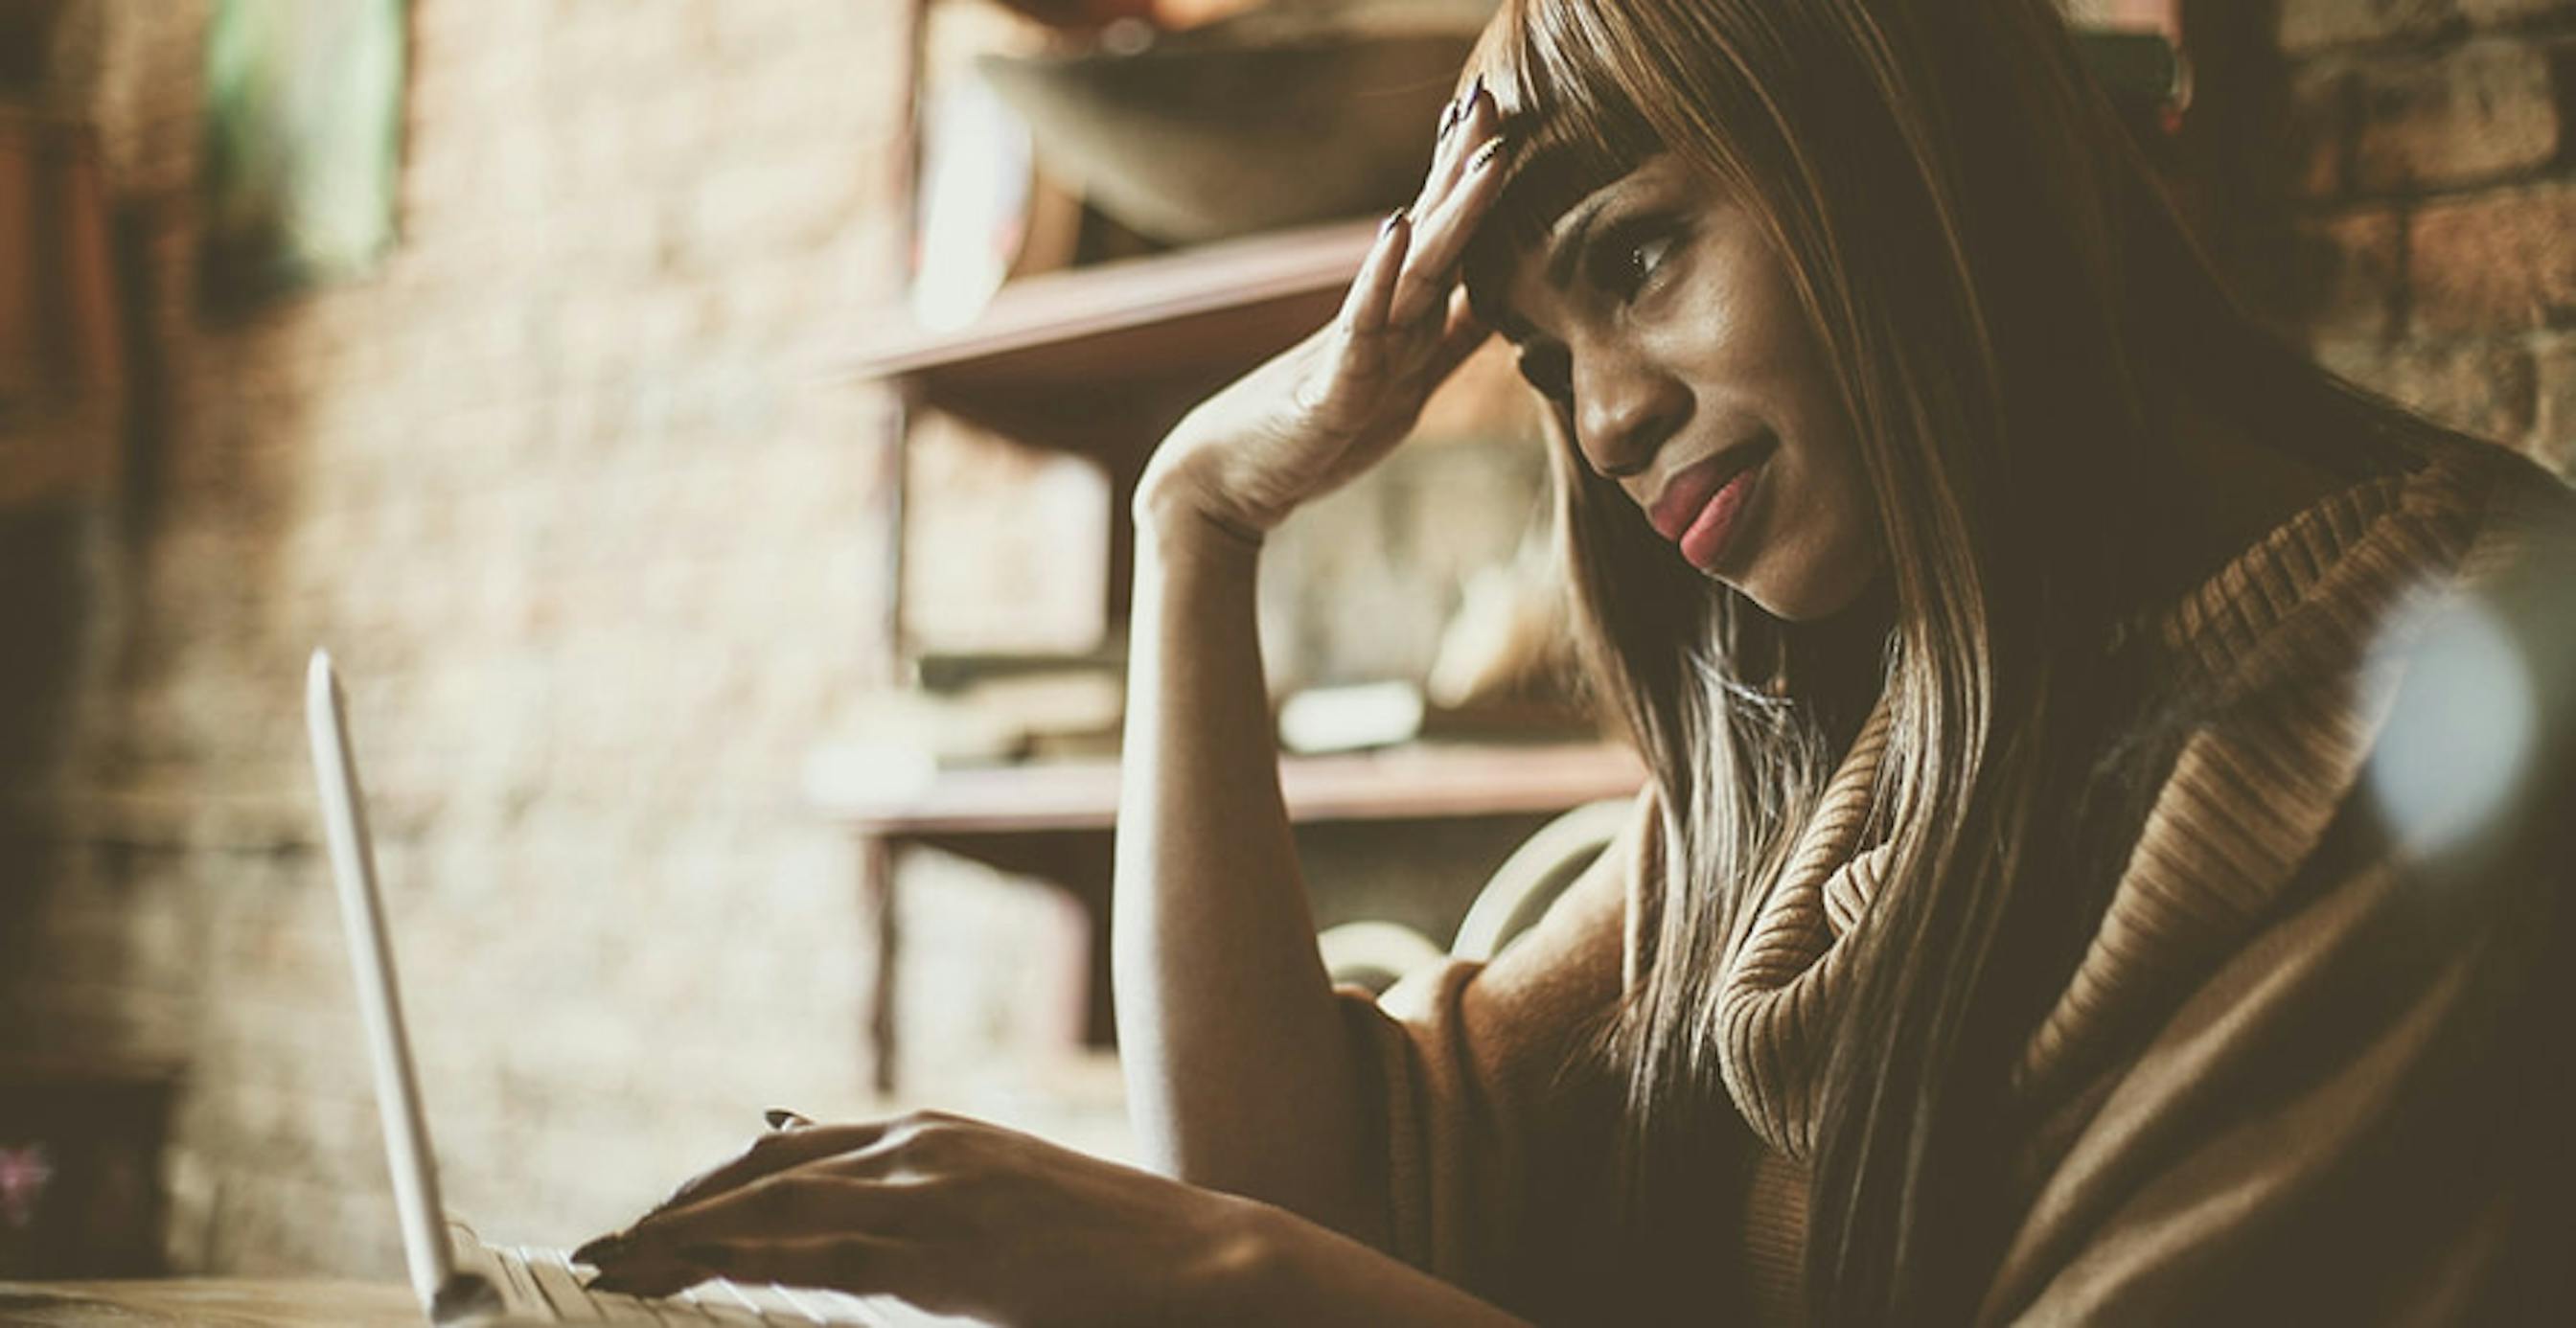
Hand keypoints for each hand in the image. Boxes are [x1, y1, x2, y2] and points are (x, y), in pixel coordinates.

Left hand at [573, 1110, 1275, 1325]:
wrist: (1200, 1261)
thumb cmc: (1100, 1251)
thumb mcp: (989, 1210)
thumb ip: (906, 1207)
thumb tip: (822, 1211)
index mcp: (927, 1133)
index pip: (781, 1154)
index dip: (703, 1191)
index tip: (641, 1228)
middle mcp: (917, 1143)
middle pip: (759, 1171)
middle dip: (672, 1213)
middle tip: (599, 1250)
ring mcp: (932, 1187)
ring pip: (774, 1203)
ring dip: (683, 1238)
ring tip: (618, 1267)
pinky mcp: (948, 1243)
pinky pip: (823, 1250)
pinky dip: (746, 1258)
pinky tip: (692, 1273)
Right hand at [1136, 81, 1509, 542]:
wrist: (1224, 484)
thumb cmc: (1312, 434)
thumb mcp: (1401, 386)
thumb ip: (1449, 341)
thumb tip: (1499, 300)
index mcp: (1396, 322)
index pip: (1442, 242)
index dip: (1467, 185)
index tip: (1494, 122)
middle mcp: (1376, 322)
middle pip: (1432, 237)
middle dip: (1461, 170)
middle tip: (1488, 99)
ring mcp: (1354, 349)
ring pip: (1413, 273)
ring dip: (1448, 210)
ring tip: (1478, 153)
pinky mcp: (1332, 389)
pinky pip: (1362, 327)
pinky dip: (1381, 276)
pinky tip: (1397, 227)